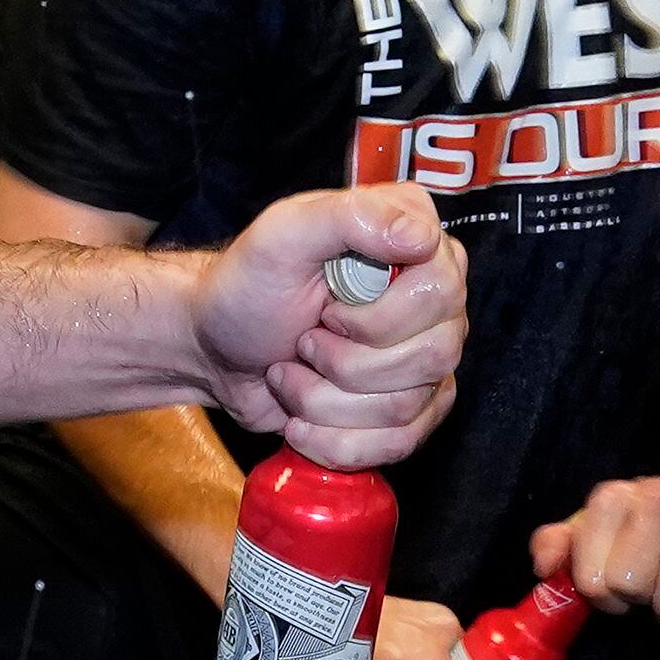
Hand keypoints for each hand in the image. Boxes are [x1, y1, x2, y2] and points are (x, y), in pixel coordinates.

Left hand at [190, 184, 463, 467]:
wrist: (217, 349)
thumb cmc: (247, 285)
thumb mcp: (283, 235)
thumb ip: (350, 217)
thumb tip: (422, 237)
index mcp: (415, 237)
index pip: (442, 289)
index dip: (379, 318)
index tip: (325, 311)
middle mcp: (434, 294)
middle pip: (434, 355)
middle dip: (346, 364)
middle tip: (303, 342)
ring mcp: (426, 353)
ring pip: (408, 405)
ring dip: (327, 402)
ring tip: (292, 374)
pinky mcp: (412, 407)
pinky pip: (400, 443)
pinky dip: (336, 440)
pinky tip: (302, 421)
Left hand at [534, 469, 659, 629]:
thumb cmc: (650, 520)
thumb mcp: (595, 525)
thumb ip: (556, 543)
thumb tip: (543, 568)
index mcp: (612, 497)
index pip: (591, 581)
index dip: (603, 594)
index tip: (617, 581)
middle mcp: (657, 499)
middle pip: (631, 590)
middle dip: (640, 598)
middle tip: (653, 582)